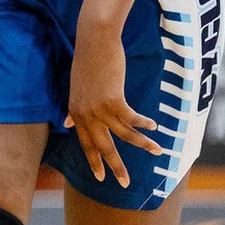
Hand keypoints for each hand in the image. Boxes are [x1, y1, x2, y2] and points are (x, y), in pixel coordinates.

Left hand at [66, 27, 163, 188]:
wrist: (94, 41)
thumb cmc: (87, 61)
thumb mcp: (76, 87)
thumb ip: (73, 108)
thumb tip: (66, 121)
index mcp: (76, 113)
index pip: (86, 144)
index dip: (94, 161)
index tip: (100, 176)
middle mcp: (86, 115)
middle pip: (103, 148)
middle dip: (116, 167)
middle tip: (126, 183)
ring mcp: (100, 109)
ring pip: (124, 136)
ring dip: (143, 145)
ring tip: (158, 152)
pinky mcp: (114, 101)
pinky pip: (133, 119)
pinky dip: (145, 124)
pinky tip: (154, 126)